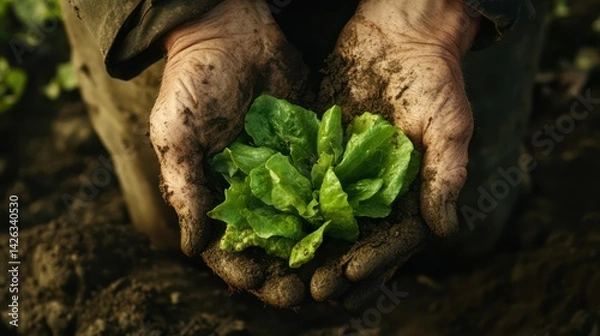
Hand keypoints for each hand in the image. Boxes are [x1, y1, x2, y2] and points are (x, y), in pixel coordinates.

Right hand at [149, 0, 306, 306]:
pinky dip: (335, 209)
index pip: (226, 246)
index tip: (259, 283)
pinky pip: (324, 186)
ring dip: (314, 251)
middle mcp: (250, 192)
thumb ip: (183, 190)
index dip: (240, 269)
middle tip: (305, 293)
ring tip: (334, 272)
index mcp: (214, 194)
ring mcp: (282, 174)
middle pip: (269, 245)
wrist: (231, 32)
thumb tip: (192, 248)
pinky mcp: (310, 152)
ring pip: (301, 223)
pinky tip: (352, 229)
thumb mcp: (175, 136)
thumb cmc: (193, 83)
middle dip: (284, 272)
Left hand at [312, 0, 479, 307]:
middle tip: (312, 292)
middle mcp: (376, 192)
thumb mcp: (448, 127)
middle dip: (336, 268)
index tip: (351, 279)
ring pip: (325, 222)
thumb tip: (446, 231)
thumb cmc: (432, 80)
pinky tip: (269, 230)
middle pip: (355, 241)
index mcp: (410, 194)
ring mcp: (346, 175)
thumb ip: (446, 177)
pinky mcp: (320, 154)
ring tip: (287, 276)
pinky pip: (303, 186)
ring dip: (308, 250)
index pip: (393, 240)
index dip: (374, 262)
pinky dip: (288, 210)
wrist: (398, 37)